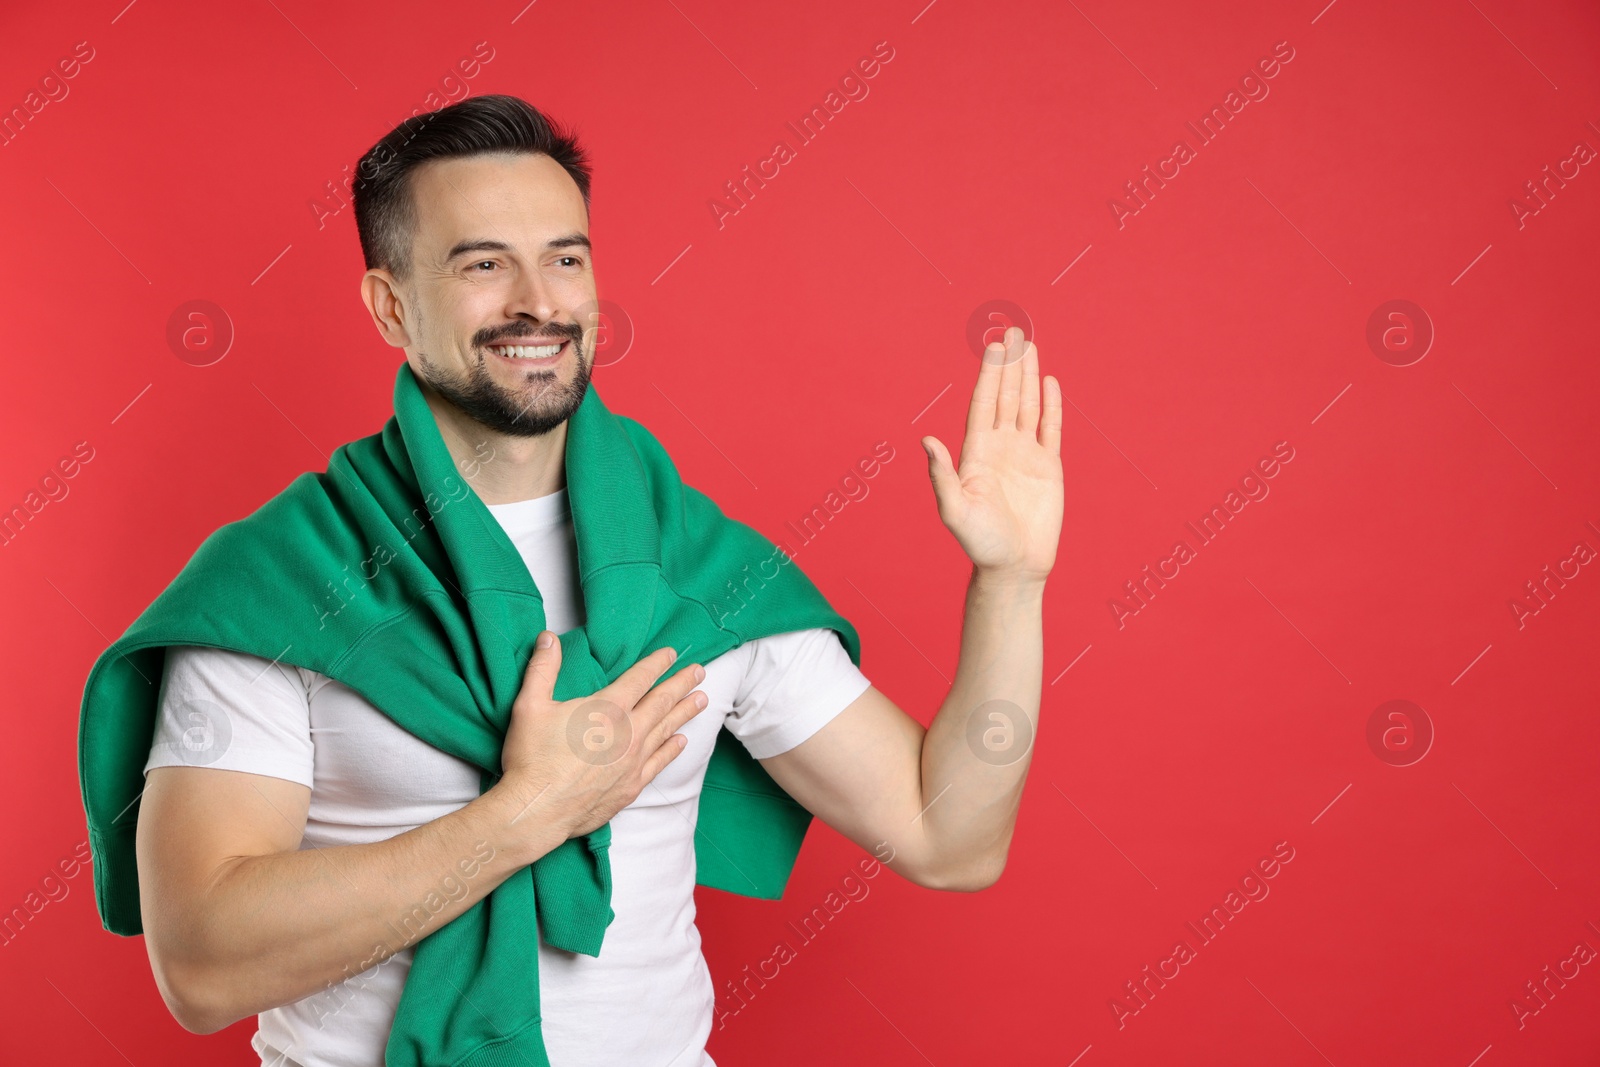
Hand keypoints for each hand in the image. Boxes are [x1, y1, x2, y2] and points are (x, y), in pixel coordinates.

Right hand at [497, 633, 709, 840]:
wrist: (536, 810)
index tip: (672, 654)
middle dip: (682, 684)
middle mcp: (628, 733)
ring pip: (666, 730)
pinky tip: (681, 741)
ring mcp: (632, 761)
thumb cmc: (532, 759)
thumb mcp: (530, 705)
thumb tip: (548, 637)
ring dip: (684, 713)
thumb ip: (542, 668)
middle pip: (662, 702)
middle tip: (699, 672)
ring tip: (701, 700)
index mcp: (607, 709)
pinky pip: (659, 762)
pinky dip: (672, 749)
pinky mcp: (631, 786)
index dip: (657, 663)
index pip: (640, 678)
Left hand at [921, 326, 1063, 582]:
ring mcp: (1025, 456)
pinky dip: (1051, 406)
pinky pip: (1051, 429)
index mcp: (976, 453)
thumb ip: (942, 475)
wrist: (1014, 567)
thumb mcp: (954, 510)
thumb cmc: (980, 543)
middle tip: (1014, 331)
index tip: (993, 346)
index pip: (983, 404)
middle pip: (1005, 397)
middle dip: (1009, 365)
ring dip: (1029, 377)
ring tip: (1031, 346)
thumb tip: (926, 440)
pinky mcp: (1049, 468)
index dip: (989, 374)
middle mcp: (1000, 448)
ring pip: (1027, 406)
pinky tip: (1050, 383)